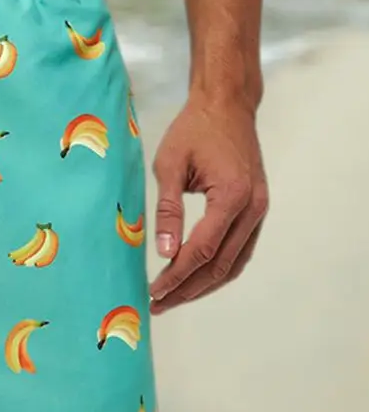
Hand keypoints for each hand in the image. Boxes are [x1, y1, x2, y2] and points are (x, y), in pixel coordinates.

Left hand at [149, 96, 268, 314]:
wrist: (226, 107)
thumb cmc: (193, 130)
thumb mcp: (169, 165)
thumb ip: (167, 210)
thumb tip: (164, 252)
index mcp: (232, 197)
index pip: (202, 250)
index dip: (176, 276)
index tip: (153, 291)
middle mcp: (253, 209)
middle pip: (220, 265)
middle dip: (187, 289)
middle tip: (158, 304)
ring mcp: (259, 211)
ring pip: (233, 264)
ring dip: (202, 285)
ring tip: (172, 299)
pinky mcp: (256, 210)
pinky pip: (239, 250)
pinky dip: (217, 270)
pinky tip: (194, 279)